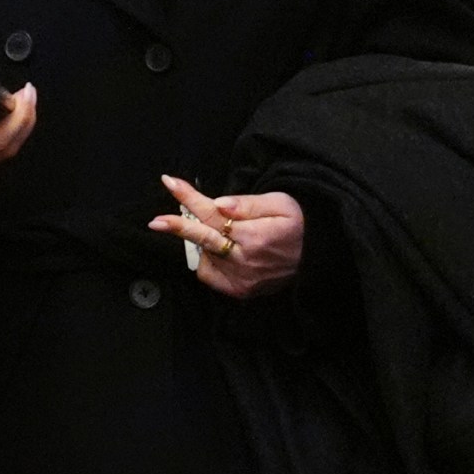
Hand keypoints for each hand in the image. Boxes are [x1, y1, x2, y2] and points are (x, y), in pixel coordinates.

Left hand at [149, 174, 303, 298]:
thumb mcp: (282, 204)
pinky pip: (209, 275)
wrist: (317, 257)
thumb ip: (249, 204)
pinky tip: (225, 253)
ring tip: (226, 234)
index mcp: (255, 234)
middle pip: (202, 238)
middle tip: (156, 222)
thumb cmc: (300, 224)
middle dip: (178, 227)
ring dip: (206, 241)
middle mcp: (244, 259)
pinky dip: (209, 261)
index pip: (213, 213)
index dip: (189, 197)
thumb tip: (220, 204)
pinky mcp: (238, 290)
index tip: (169, 183)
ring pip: (204, 256)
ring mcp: (240, 278)